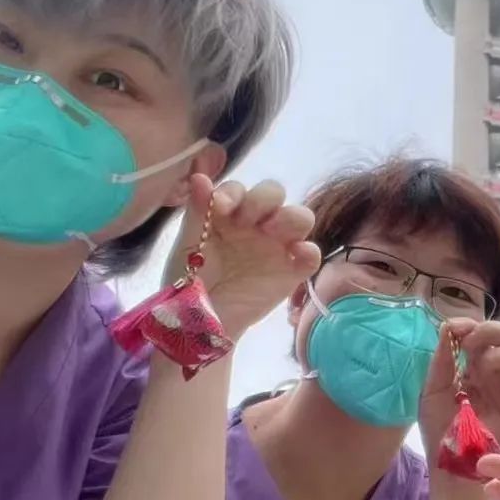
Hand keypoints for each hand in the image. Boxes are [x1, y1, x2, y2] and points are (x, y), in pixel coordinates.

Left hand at [167, 175, 319, 339]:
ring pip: (300, 217)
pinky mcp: (292, 272)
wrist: (200, 322)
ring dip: (290, 217)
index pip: (241, 189)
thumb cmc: (191, 279)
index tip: (221, 207)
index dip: (234, 193)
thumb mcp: (187, 244)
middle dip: (263, 199)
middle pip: (274, 193)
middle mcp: (257, 224)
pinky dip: (310, 251)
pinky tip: (296, 254)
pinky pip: (312, 256)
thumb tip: (200, 177)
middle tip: (246, 220)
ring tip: (271, 232)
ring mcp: (277, 246)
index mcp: (231, 213)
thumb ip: (197, 211)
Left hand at [419, 319, 499, 456]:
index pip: (484, 333)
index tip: (458, 329)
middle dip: (491, 330)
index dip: (473, 324)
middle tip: (472, 344)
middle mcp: (496, 372)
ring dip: (499, 354)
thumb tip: (448, 325)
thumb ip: (441, 359)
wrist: (450, 464)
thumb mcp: (432, 390)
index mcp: (474, 366)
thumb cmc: (439, 429)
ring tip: (481, 373)